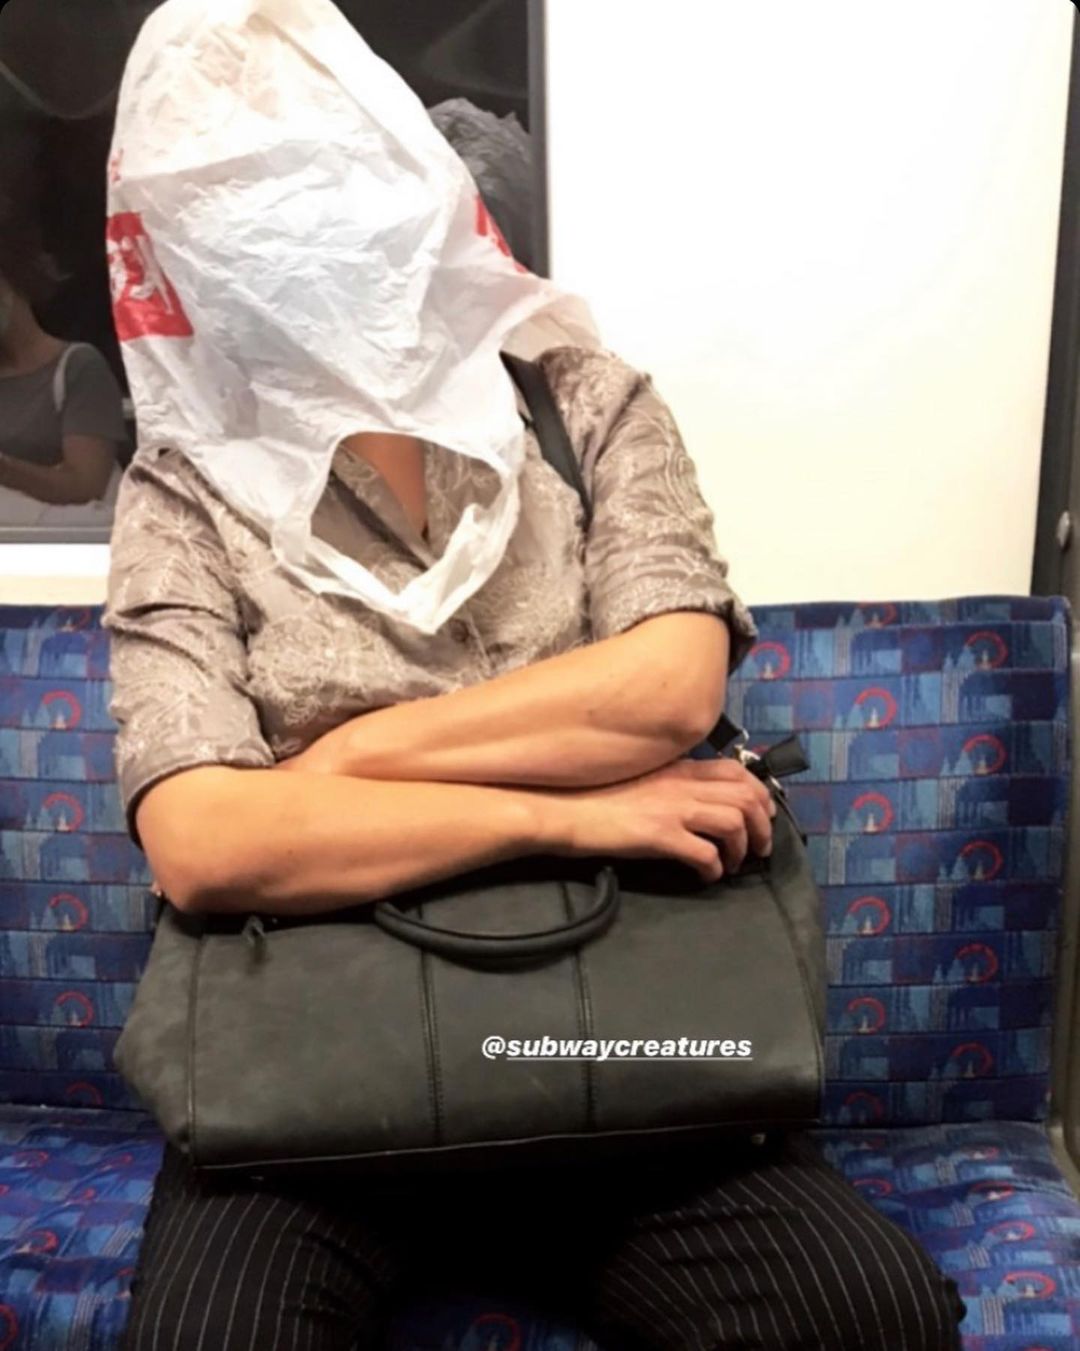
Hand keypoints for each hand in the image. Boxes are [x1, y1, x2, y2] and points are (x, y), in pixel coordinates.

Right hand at [550, 757, 776, 883]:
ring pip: (733, 822)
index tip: (762, 815)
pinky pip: (705, 853)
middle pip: (745, 797)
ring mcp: (671, 809)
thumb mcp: (640, 780)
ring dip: (742, 848)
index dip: (759, 793)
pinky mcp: (659, 835)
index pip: (736, 770)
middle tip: (759, 848)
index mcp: (677, 768)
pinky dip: (714, 868)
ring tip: (734, 864)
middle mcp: (681, 784)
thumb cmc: (593, 797)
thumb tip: (694, 801)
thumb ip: (670, 785)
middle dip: (762, 826)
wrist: (562, 809)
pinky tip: (706, 876)